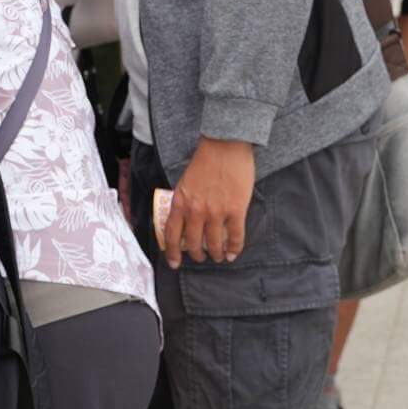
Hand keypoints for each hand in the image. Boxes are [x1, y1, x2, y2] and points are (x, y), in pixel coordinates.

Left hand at [164, 138, 255, 268]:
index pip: (172, 234)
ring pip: (214, 244)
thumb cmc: (206, 160)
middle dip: (197, 255)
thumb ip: (185, 200)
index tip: (175, 263)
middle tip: (201, 257)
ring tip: (218, 256)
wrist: (225, 145)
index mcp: (180, 202)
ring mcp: (216, 212)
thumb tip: (186, 219)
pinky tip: (233, 253)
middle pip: (193, 243)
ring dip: (216, 254)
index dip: (172, 252)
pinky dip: (234, 248)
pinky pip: (235, 237)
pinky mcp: (235, 210)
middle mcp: (196, 210)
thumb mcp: (185, 181)